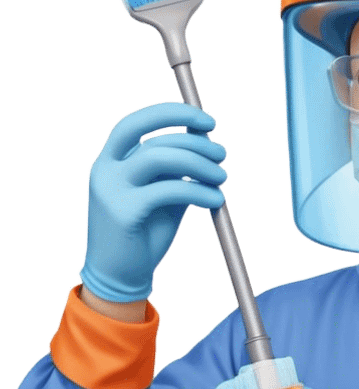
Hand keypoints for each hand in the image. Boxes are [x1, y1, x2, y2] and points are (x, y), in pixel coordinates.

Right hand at [79, 101, 227, 302]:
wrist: (119, 275)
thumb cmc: (145, 229)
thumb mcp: (163, 190)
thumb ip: (177, 165)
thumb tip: (205, 136)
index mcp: (112, 159)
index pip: (138, 121)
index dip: (174, 113)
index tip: (208, 122)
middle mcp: (105, 169)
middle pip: (154, 137)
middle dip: (195, 142)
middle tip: (222, 154)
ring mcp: (111, 190)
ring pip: (160, 158)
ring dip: (201, 164)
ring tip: (222, 179)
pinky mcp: (123, 213)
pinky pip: (169, 190)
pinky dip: (200, 191)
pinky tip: (216, 200)